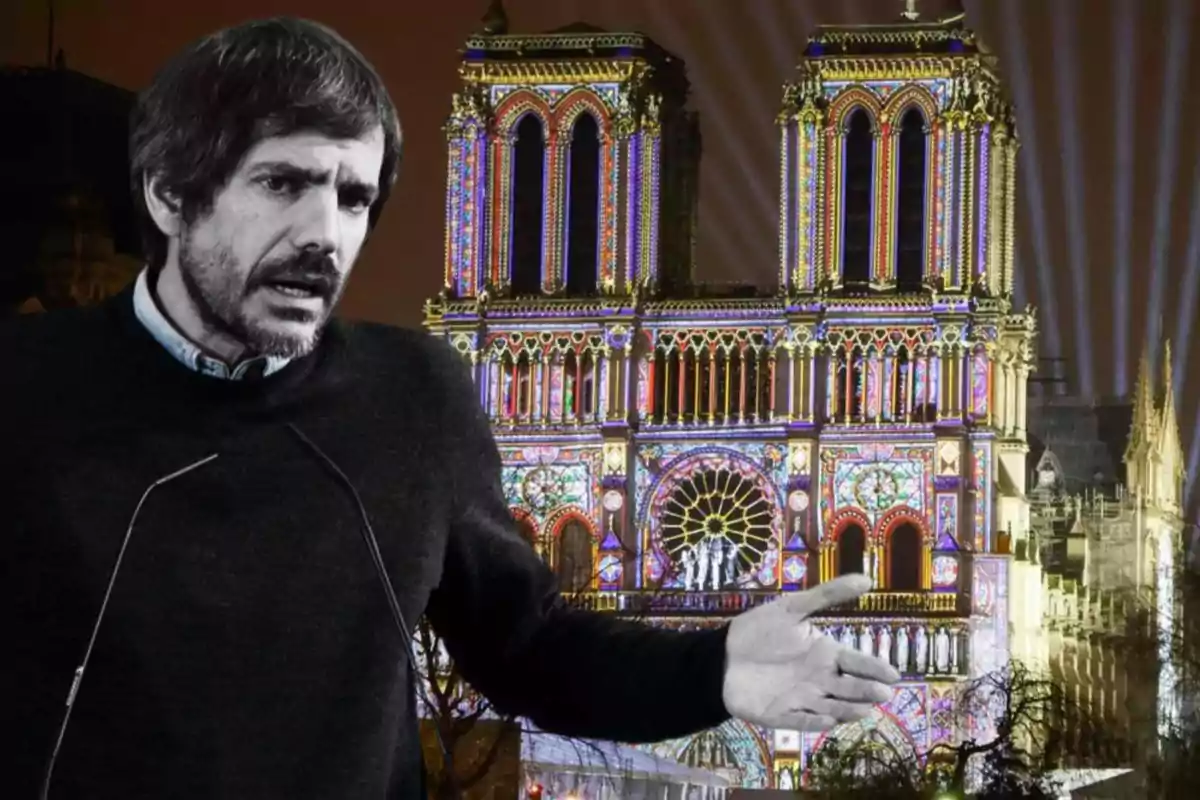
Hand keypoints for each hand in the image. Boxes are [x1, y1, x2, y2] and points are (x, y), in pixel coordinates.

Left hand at [722, 574, 900, 730]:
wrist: (722, 654)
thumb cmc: (759, 629)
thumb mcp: (792, 607)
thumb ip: (828, 595)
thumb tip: (867, 579)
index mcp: (826, 653)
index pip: (857, 663)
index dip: (874, 668)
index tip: (892, 674)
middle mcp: (820, 679)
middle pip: (850, 688)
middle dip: (867, 691)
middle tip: (882, 693)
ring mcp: (803, 699)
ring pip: (833, 708)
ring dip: (849, 710)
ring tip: (864, 709)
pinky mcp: (782, 716)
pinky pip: (802, 721)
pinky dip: (815, 722)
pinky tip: (828, 720)